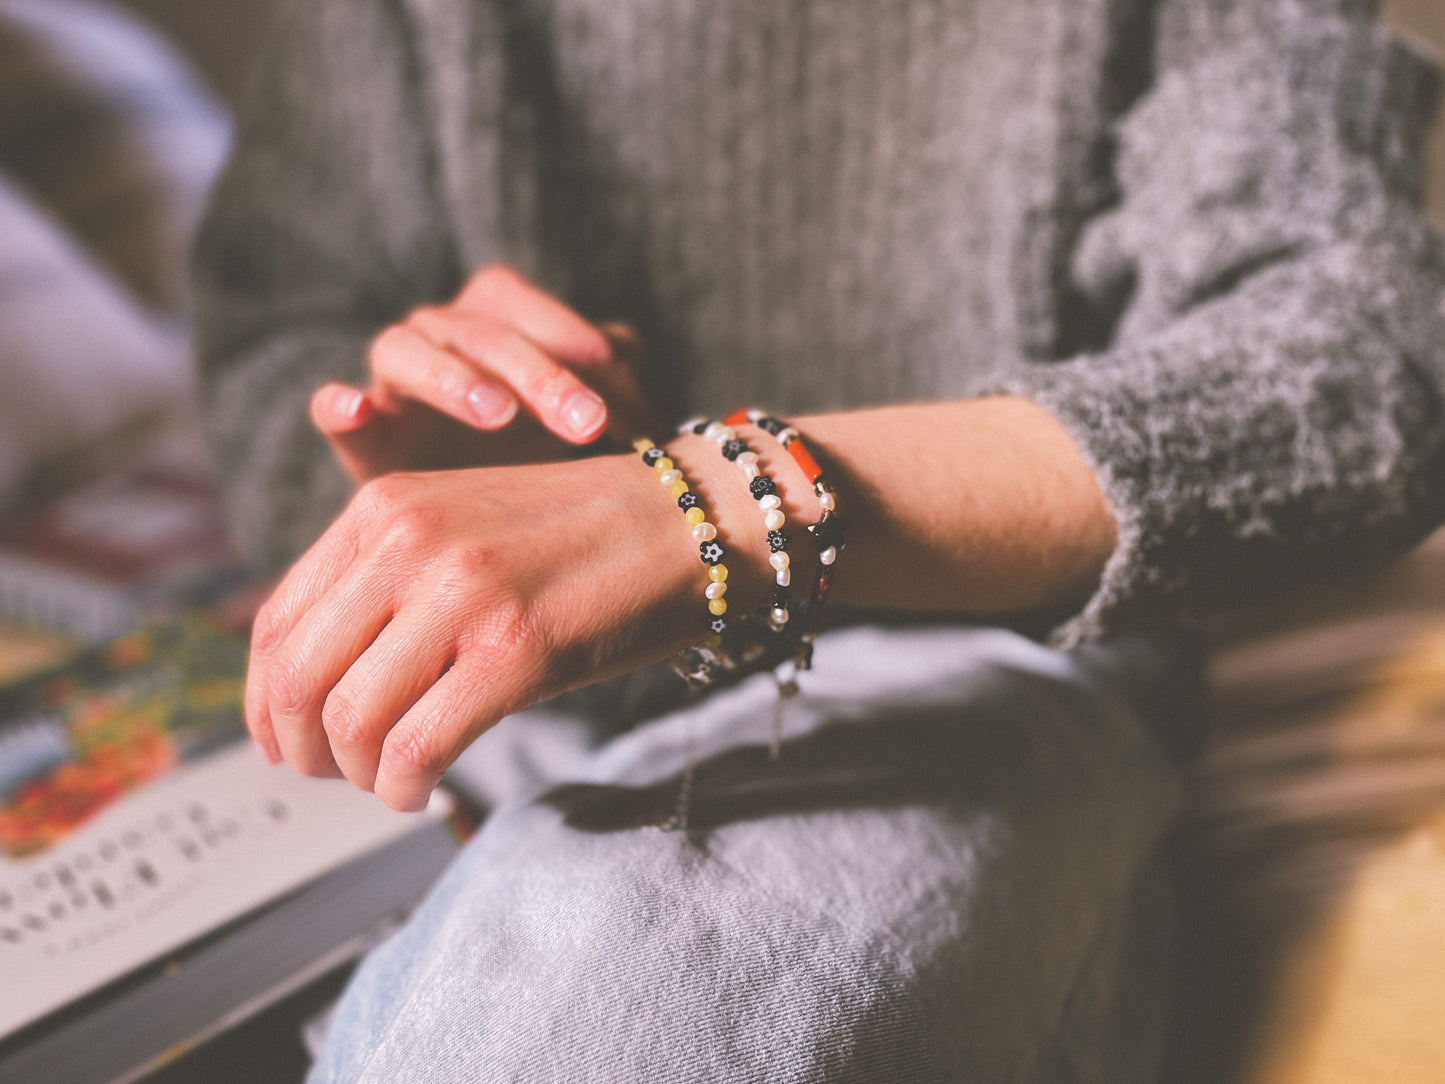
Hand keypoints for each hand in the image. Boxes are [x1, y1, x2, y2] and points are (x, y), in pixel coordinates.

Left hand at [244, 454, 716, 810]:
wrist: (688, 523)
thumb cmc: (579, 540)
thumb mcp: (461, 531)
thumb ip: (385, 583)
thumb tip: (316, 686)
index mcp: (383, 507)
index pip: (276, 623)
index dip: (263, 703)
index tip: (283, 744)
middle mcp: (409, 542)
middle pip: (300, 677)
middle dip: (303, 749)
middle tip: (331, 776)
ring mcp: (462, 593)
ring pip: (353, 719)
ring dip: (359, 774)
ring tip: (391, 781)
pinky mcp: (516, 649)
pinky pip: (418, 745)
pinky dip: (406, 786)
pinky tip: (423, 790)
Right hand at [310, 265, 663, 480]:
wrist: (472, 522)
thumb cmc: (546, 461)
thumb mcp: (593, 433)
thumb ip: (624, 409)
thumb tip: (666, 429)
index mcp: (506, 319)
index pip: (538, 312)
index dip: (579, 346)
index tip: (621, 401)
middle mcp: (447, 335)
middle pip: (486, 332)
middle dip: (541, 372)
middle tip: (586, 422)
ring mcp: (398, 380)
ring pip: (410, 350)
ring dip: (455, 377)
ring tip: (495, 413)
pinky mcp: (361, 433)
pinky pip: (336, 408)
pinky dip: (341, 405)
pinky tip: (355, 410)